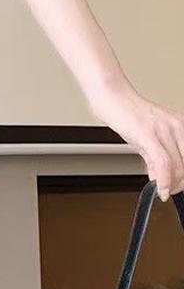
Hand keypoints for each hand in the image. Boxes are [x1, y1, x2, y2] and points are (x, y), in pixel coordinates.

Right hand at [87, 81, 183, 200]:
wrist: (111, 97)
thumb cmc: (126, 113)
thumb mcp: (145, 137)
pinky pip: (163, 163)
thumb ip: (154, 158)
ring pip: (179, 166)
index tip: (177, 186)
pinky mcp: (150, 135)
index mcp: (180, 126)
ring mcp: (164, 131)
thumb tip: (159, 177)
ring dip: (172, 184)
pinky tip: (160, 188)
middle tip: (170, 191)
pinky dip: (164, 180)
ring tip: (164, 191)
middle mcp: (177, 127)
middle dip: (180, 182)